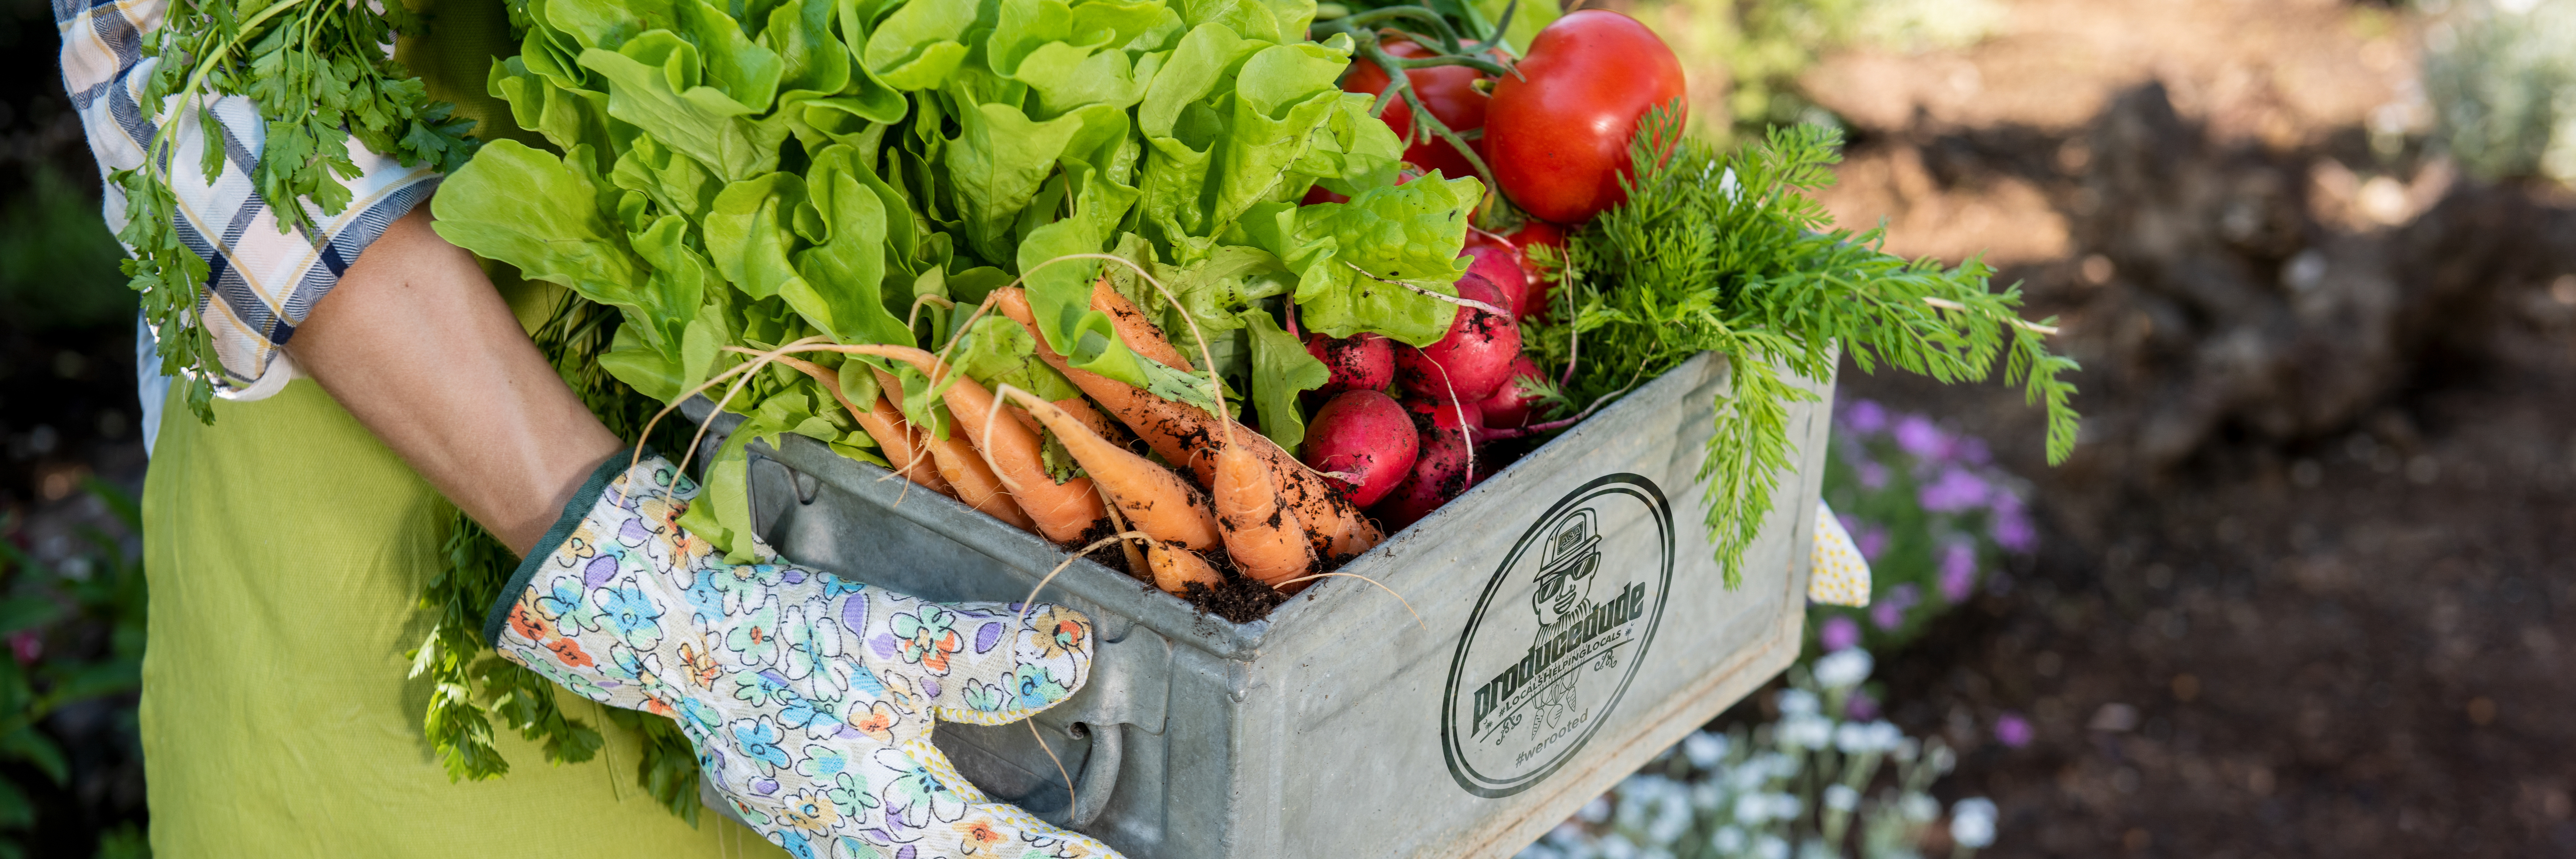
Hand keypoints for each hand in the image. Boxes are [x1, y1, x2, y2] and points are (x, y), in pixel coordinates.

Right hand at [491, 454, 1121, 858]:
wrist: (666, 628)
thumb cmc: (779, 631)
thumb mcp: (892, 633)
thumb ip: (990, 653)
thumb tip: (1080, 656)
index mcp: (889, 803)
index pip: (998, 848)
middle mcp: (853, 835)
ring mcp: (817, 832)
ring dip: (966, 853)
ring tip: (1023, 849)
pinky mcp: (795, 814)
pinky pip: (869, 849)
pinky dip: (921, 846)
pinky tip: (935, 833)